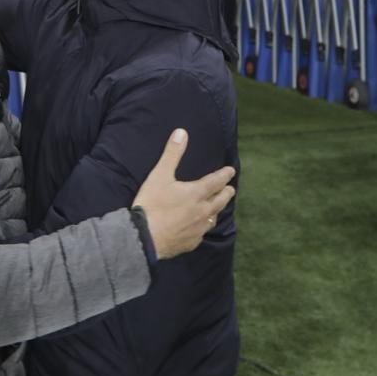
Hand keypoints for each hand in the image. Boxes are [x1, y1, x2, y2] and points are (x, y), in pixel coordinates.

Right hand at [131, 129, 235, 259]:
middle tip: (231, 189)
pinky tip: (200, 228)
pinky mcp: (191, 243)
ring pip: (213, 218)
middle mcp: (202, 211)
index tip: (231, 171)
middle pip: (220, 201)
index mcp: (197, 193)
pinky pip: (202, 233)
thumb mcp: (160, 175)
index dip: (225, 175)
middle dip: (226, 193)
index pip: (216, 181)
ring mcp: (198, 229)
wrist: (144, 237)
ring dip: (217, 210)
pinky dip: (203, 227)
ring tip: (218, 207)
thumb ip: (172, 154)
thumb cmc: (152, 204)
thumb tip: (182, 132)